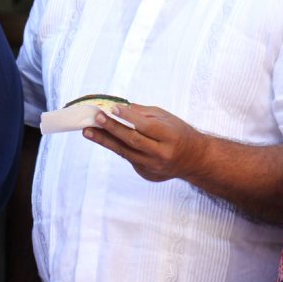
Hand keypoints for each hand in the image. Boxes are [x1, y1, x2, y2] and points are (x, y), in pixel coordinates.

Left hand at [83, 103, 208, 182]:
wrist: (194, 160)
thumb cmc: (180, 133)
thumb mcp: (167, 119)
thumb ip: (144, 114)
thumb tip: (120, 108)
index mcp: (170, 137)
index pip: (145, 127)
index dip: (128, 117)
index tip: (112, 108)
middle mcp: (161, 154)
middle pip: (132, 140)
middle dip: (112, 128)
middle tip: (96, 118)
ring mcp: (153, 167)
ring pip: (124, 152)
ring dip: (104, 140)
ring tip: (88, 131)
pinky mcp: (146, 174)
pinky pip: (128, 158)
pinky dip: (117, 147)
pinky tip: (104, 139)